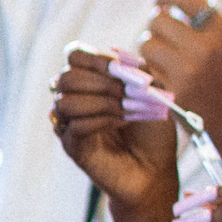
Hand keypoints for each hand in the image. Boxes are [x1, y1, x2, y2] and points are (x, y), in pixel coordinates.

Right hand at [50, 44, 178, 206]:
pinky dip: (100, 121)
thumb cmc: (154, 133)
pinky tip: (120, 124)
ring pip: (65, 101)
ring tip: (125, 111)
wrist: (156, 170)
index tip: (121, 70)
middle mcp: (76, 98)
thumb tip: (118, 52)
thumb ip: (139, 71)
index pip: (75, 56)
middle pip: (66, 76)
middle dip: (101, 83)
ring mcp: (70, 123)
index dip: (96, 59)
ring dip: (100, 103)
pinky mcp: (72, 145)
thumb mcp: (155, 95)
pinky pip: (74, 125)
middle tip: (127, 95)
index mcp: (92, 81)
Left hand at [136, 0, 221, 171]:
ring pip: (147, 44)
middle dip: (157, 27)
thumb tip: (181, 2)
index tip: (161, 0)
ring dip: (151, 50)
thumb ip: (216, 27)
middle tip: (163, 36)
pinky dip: (154, 72)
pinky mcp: (173, 94)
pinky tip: (169, 79)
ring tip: (165, 59)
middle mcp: (207, 49)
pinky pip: (148, 70)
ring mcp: (188, 72)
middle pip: (158, 20)